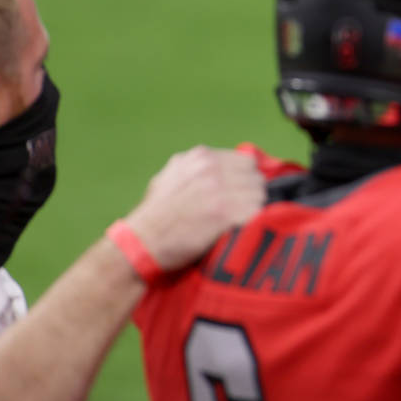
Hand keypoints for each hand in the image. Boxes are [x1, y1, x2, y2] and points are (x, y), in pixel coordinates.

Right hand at [124, 147, 264, 271]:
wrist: (141, 243)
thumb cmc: (156, 215)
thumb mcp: (171, 177)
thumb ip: (196, 168)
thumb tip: (223, 166)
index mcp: (201, 157)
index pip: (246, 161)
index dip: (244, 180)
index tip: (238, 194)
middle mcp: (212, 169)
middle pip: (256, 178)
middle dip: (250, 194)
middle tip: (239, 211)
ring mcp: (219, 190)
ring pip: (260, 196)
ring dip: (252, 210)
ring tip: (236, 222)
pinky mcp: (225, 213)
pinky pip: (257, 214)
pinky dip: (251, 224)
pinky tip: (236, 231)